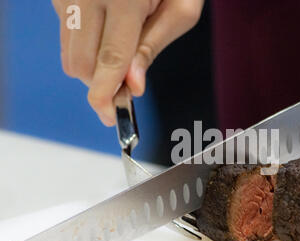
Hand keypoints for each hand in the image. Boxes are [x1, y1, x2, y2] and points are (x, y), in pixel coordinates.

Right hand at [52, 0, 203, 125]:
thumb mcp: (181, 7)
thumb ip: (153, 45)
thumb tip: (133, 85)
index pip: (110, 58)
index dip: (108, 93)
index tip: (111, 117)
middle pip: (80, 63)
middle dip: (100, 83)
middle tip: (126, 84)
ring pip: (69, 52)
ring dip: (93, 64)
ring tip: (121, 44)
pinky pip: (65, 33)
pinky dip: (85, 44)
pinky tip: (107, 28)